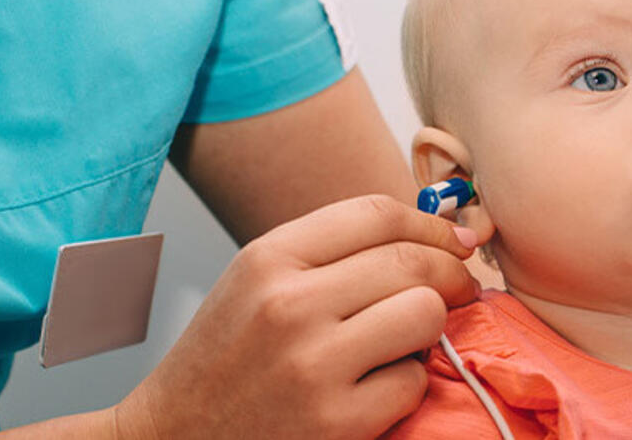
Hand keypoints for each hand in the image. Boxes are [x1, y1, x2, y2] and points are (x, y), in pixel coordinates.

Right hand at [114, 195, 480, 439]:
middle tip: (459, 290)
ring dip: (428, 330)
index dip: (431, 224)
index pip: (377, 214)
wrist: (172, 438)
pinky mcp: (337, 420)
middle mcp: (289, 304)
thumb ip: (332, 252)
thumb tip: (439, 233)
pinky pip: (413, 382)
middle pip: (412, 262)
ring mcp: (314, 364)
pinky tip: (373, 390)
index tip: (455, 240)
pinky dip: (405, 387)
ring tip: (404, 342)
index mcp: (268, 259)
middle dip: (451, 274)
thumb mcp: (258, 283)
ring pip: (425, 315)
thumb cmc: (225, 361)